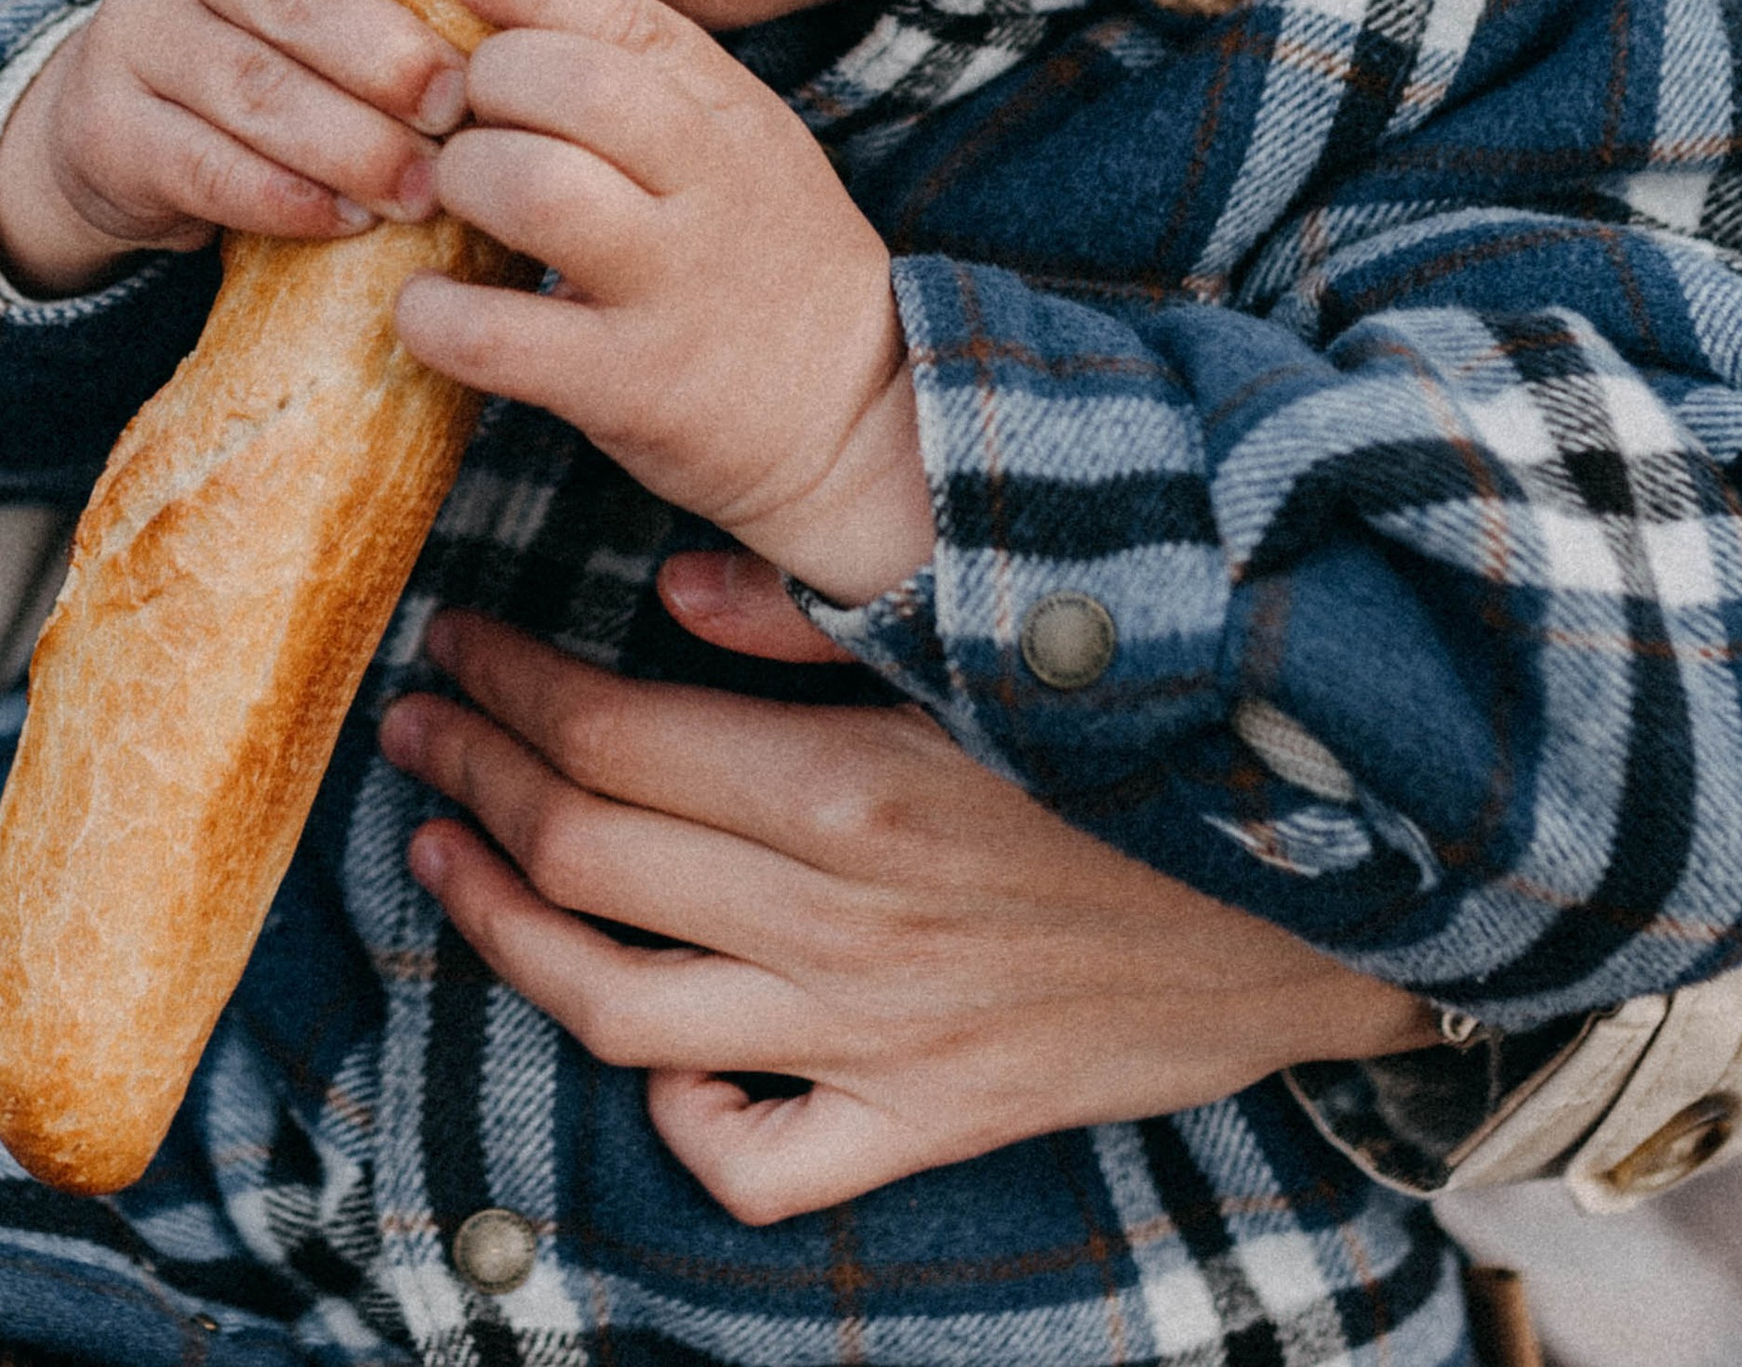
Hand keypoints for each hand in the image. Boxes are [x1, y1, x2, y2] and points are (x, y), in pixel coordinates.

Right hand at [0, 0, 466, 292]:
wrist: (120, 128)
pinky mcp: (109, 131)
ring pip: (254, 91)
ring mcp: (133, 38)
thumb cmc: (269, 47)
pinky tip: (350, 219)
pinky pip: (207, 167)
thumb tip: (535, 3)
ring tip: (426, 186)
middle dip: (387, 57)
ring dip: (352, 145)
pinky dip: (287, 198)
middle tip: (462, 106)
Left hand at [380, 587, 1438, 1225]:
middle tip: (416, 725)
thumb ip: (819, 612)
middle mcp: (840, 917)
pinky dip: (678, 1112)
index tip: (452, 642)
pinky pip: (757, 1157)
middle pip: (587, 851)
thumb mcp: (990, 645)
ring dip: (502, 931)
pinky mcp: (923, 1119)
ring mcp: (870, 1034)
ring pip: (619, 1004)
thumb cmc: (1147, 739)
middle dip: (472, 779)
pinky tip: (638, 1044)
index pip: (609, 733)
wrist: (1325, 893)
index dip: (505, 688)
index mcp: (850, 781)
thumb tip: (667, 584)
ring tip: (443, 861)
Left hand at [394, 0, 929, 605]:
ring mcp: (676, 287)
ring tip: (449, 202)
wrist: (858, 424)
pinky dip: (435, 315)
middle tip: (461, 120)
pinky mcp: (633, 385)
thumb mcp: (747, 151)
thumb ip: (655, 88)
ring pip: (536, 189)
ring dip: (462, 182)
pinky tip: (426, 307)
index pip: (630, 18)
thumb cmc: (765, 270)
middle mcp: (713, 188)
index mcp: (735, 118)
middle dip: (485, 84)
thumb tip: (516, 10)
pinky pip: (500, 336)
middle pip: (573, 86)